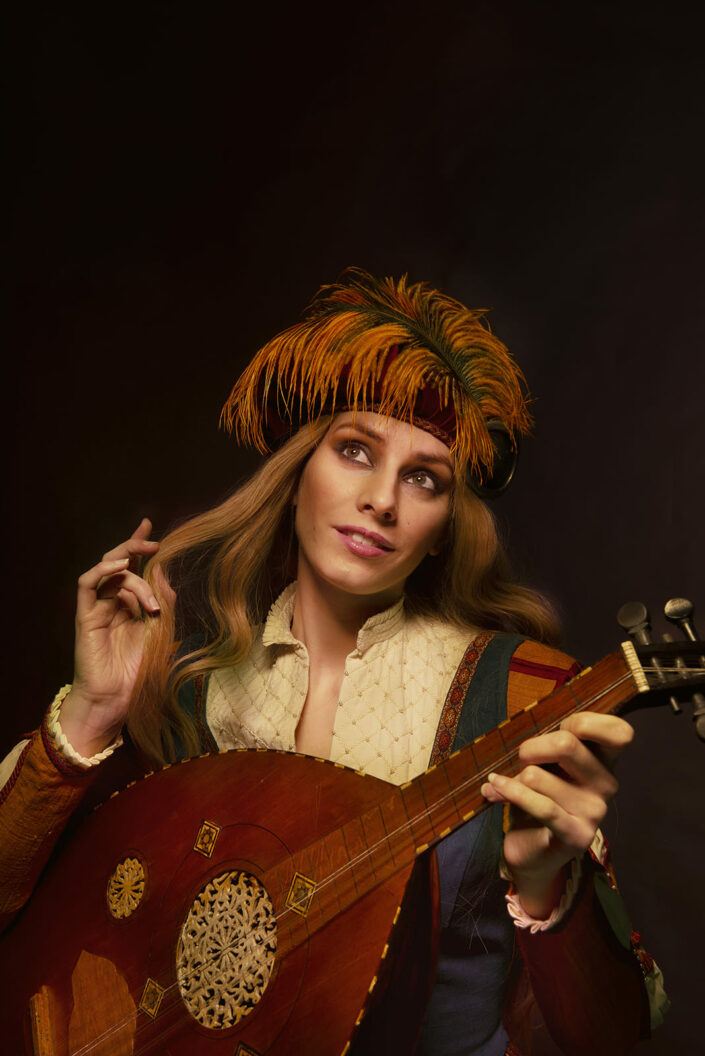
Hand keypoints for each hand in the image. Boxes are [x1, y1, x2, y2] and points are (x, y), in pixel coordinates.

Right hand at [60, 518, 172, 756]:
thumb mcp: (161, 633)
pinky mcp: (85, 616)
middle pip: (119, 563)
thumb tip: (167, 576)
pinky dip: (102, 571)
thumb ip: (164, 605)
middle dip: (135, 547)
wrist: (117, 700)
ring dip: (133, 575)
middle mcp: (113, 602)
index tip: (149, 524)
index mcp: (131, 604)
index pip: (133, 567)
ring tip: (150, 593)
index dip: (138, 545)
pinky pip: (87, 585)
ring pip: (110, 572)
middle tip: (155, 543)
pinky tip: (119, 570)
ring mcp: (97, 608)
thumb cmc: (139, 672)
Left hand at [480, 713, 633, 916]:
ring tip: (508, 787)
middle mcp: (606, 785)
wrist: (533, 851)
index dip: (586, 722)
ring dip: (515, 779)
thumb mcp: (547, 764)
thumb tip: (530, 727)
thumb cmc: (539, 797)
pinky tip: (494, 790)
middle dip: (531, 748)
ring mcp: (594, 812)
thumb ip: (549, 744)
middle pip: (566, 743)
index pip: (620, 732)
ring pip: (538, 776)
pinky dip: (510, 792)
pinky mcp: (576, 836)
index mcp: (604, 762)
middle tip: (522, 762)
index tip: (561, 730)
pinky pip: (540, 805)